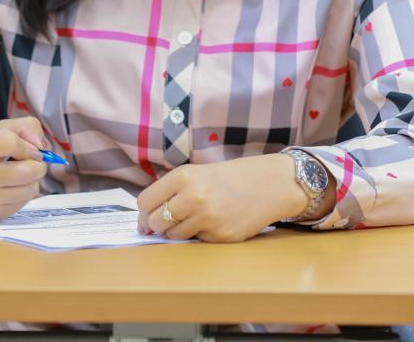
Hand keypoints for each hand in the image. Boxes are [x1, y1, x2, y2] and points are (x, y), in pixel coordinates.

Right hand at [0, 116, 47, 220]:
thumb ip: (26, 127)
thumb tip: (43, 148)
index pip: (11, 142)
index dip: (26, 145)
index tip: (28, 148)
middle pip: (27, 171)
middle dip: (38, 164)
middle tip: (31, 161)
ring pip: (31, 189)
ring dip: (32, 180)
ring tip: (19, 174)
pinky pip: (24, 203)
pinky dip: (24, 193)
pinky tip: (10, 187)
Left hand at [136, 154, 310, 242]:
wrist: (270, 184)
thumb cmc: (232, 178)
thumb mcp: (198, 173)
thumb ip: (172, 191)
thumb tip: (146, 219)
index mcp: (184, 176)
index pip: (146, 202)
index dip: (144, 213)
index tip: (147, 217)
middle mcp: (192, 197)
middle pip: (155, 221)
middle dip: (157, 225)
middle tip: (168, 222)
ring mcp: (206, 218)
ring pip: (173, 235)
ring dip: (179, 231)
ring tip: (197, 218)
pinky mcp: (219, 235)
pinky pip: (196, 241)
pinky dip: (201, 235)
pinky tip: (215, 222)